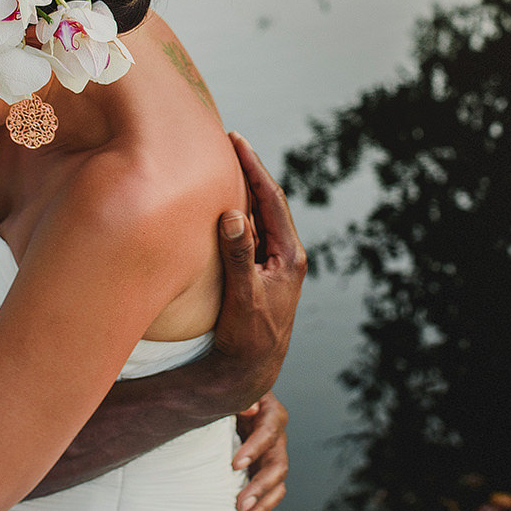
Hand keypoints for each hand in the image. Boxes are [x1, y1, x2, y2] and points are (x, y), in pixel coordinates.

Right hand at [209, 132, 306, 408]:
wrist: (251, 370)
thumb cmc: (248, 337)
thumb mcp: (242, 296)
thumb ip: (238, 255)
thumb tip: (233, 214)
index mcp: (290, 255)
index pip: (272, 198)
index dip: (254, 167)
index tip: (236, 140)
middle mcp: (287, 254)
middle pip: (268, 200)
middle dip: (249, 170)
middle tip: (228, 141)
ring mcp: (274, 262)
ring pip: (259, 215)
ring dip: (242, 189)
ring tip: (223, 163)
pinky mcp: (261, 270)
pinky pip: (250, 231)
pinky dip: (236, 211)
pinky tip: (219, 202)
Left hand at [232, 392, 287, 510]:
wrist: (229, 402)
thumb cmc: (228, 395)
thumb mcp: (232, 392)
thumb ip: (238, 398)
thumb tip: (249, 408)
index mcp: (270, 412)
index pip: (268, 431)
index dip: (254, 449)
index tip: (235, 465)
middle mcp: (277, 435)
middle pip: (277, 462)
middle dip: (259, 485)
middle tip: (240, 503)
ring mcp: (274, 453)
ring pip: (278, 480)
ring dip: (263, 501)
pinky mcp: (267, 468)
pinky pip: (273, 490)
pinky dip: (264, 505)